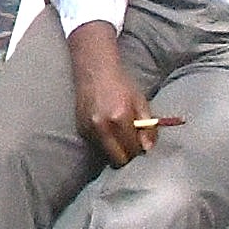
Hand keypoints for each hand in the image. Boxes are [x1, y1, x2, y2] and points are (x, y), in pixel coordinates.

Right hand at [68, 23, 172, 169]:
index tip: (142, 146)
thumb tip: (148, 148)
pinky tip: (108, 128)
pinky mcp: (80, 128)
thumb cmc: (121, 84)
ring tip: (120, 135)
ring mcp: (88, 128)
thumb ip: (148, 127)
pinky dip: (104, 142)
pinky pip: (96, 144)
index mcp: (119, 118)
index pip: (132, 149)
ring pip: (105, 153)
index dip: (140, 151)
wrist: (94, 69)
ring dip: (115, 150)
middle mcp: (101, 126)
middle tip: (132, 146)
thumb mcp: (140, 102)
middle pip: (116, 159)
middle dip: (127, 156)